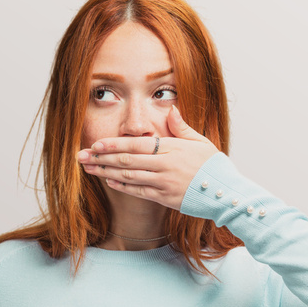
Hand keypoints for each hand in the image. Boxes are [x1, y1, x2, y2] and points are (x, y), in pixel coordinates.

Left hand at [76, 105, 220, 209]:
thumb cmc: (214, 166)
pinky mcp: (164, 198)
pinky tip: (109, 182)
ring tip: (89, 169)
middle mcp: (164, 165)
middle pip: (126, 161)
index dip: (112, 145)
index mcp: (171, 148)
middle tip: (81, 156)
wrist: (227, 192)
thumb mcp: (201, 141)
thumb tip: (171, 109)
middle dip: (101, 158)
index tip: (95, 144)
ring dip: (105, 172)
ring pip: (128, 177)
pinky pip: (138, 192)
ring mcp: (163, 183)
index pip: (135, 145)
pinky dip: (122, 187)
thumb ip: (182, 127)